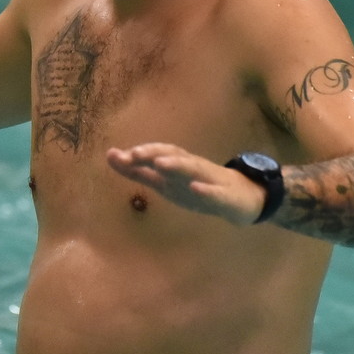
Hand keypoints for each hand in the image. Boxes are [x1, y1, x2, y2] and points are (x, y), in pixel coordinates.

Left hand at [106, 142, 266, 224]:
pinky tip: (195, 188)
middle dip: (154, 153)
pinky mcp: (226, 196)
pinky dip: (206, 189)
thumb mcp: (165, 182)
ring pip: (194, 168)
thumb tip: (110, 156)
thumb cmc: (198, 187)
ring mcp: (211, 180)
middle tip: (134, 154)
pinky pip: (216, 192)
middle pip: (173, 155)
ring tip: (160, 164)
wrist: (243, 200)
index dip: (138, 153)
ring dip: (177, 164)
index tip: (115, 155)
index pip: (158, 153)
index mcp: (178, 165)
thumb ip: (138, 171)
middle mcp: (193, 167)